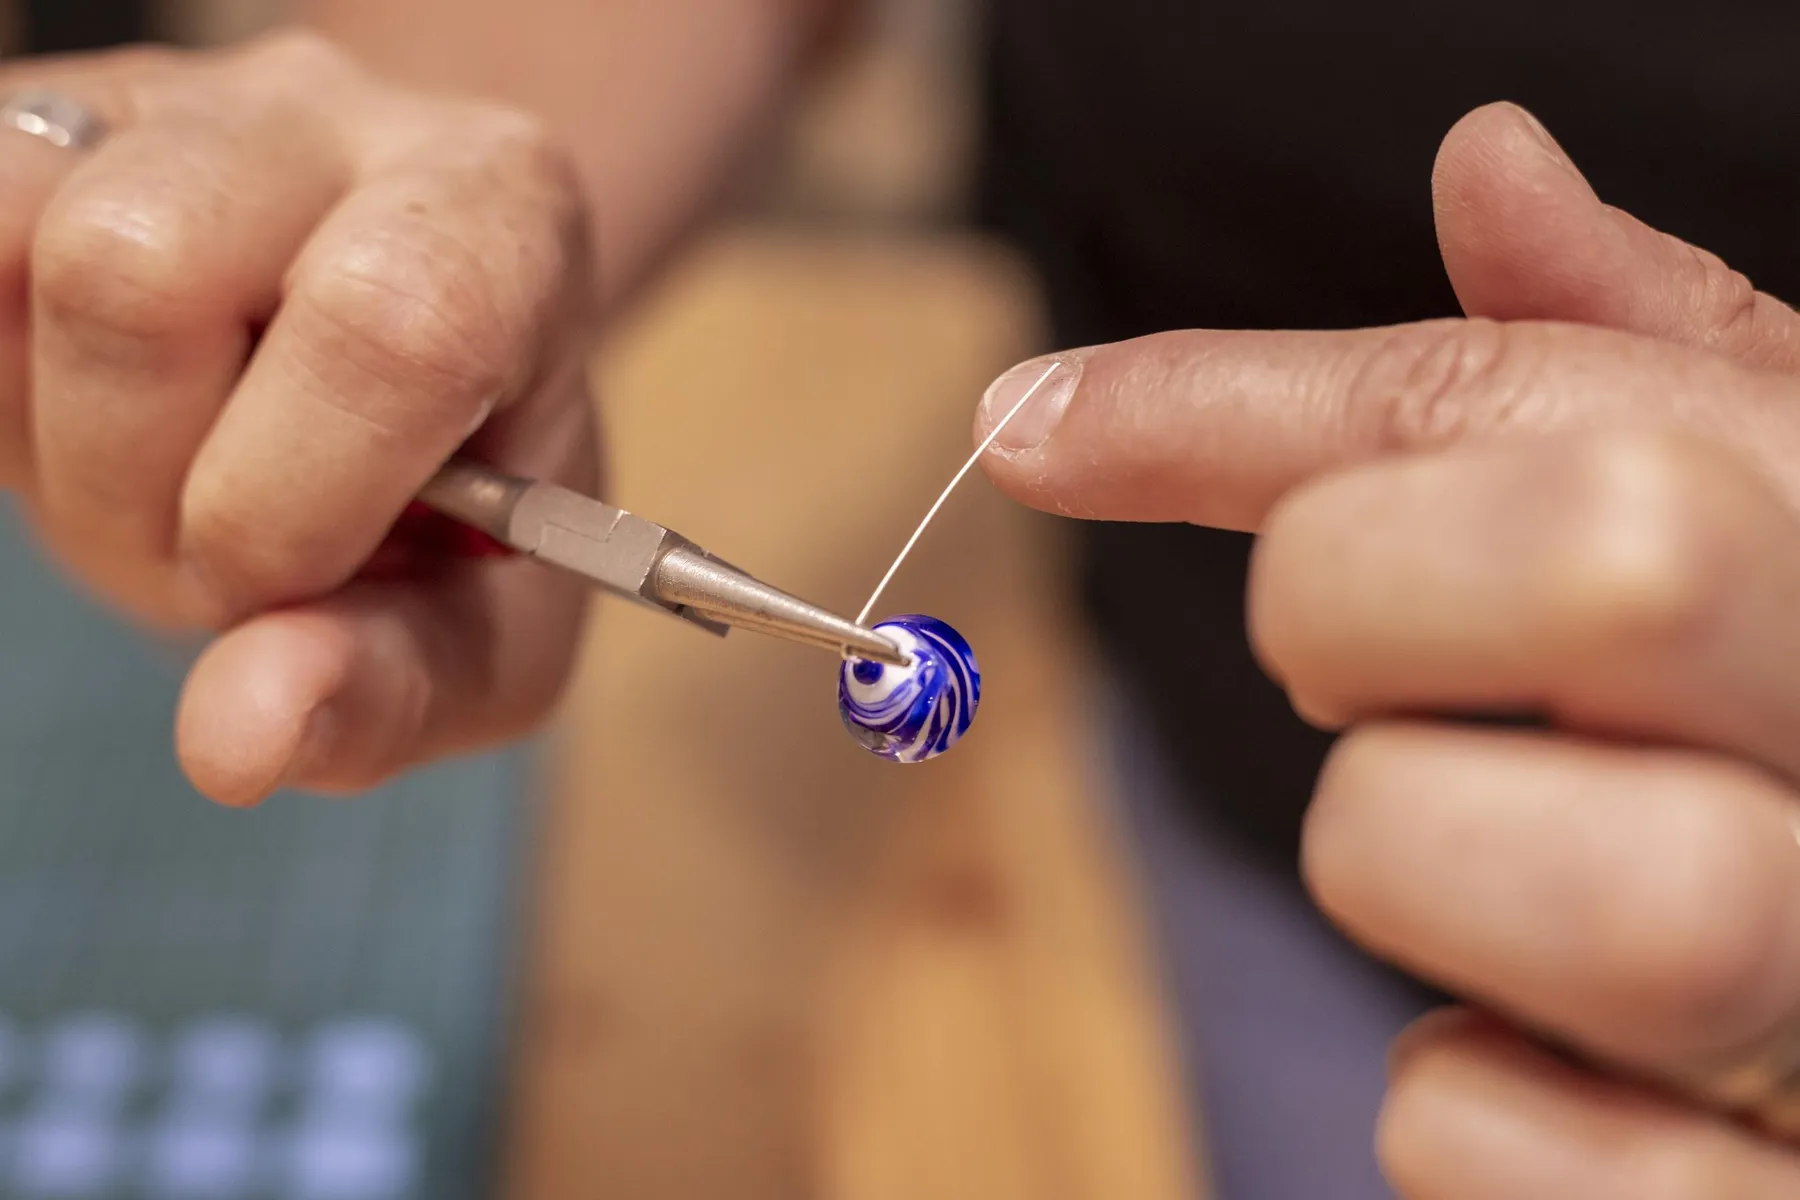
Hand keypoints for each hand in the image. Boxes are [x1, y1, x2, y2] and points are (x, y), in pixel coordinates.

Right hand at [0, 32, 598, 804]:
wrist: (413, 384)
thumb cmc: (472, 513)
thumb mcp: (485, 638)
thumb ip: (390, 690)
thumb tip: (237, 737)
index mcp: (505, 223)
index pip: (391, 325)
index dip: (294, 499)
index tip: (287, 578)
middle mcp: (344, 118)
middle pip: (140, 274)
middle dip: (142, 492)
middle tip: (219, 555)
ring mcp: (179, 103)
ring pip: (21, 245)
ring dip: (57, 438)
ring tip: (159, 476)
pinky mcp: (51, 125)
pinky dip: (1, 388)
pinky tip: (86, 414)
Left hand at [977, 102, 1799, 1193]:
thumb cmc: (1792, 682)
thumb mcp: (1759, 480)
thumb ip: (1609, 350)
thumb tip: (1484, 158)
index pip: (1554, 437)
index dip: (1260, 417)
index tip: (1050, 426)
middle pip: (1603, 594)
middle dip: (1359, 619)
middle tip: (1359, 662)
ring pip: (1611, 906)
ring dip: (1418, 864)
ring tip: (1474, 849)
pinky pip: (1508, 1147)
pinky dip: (1459, 1102)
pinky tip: (1530, 1045)